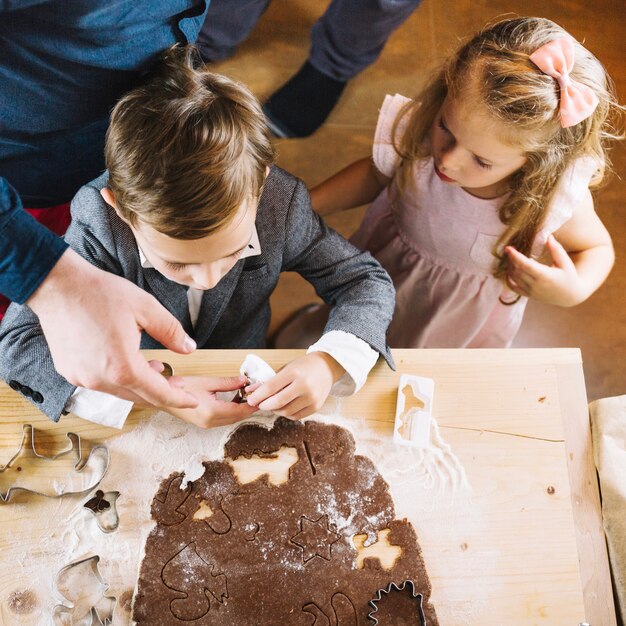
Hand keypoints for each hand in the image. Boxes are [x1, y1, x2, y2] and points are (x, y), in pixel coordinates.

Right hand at [28, 249, 198, 407]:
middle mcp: (99, 379)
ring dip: (140, 385)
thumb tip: (188, 348)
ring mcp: (81, 378)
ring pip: (120, 392)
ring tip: (155, 367)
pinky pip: (102, 383)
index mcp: (122, 367)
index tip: (192, 402)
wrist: (56, 286)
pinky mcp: (70, 371)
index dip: (178, 399)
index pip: (158, 394)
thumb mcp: (146, 308)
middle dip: (162, 392)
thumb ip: (171, 331)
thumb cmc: (99, 293)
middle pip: (140, 397)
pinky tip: (128, 363)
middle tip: (178, 382)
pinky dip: (120, 379)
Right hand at [165, 375, 256, 428]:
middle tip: (258, 394)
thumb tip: (244, 381)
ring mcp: (207, 425)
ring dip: (242, 409)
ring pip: (232, 419)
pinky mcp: (205, 423)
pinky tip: (236, 399)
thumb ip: (228, 383)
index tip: (262, 395)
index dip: (253, 404)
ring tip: (248, 395)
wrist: (162, 396)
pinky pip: (224, 419)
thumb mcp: (207, 381)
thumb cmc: (180, 387)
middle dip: (250, 406)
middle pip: (238, 417)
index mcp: (212, 412)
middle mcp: (211, 422)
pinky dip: (233, 410)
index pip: (240, 411)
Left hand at [245, 352, 344, 419]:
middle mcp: (304, 386)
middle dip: (264, 405)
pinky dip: (286, 413)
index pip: (271, 387)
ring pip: (286, 412)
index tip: (250, 400)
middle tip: (259, 404)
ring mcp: (311, 398)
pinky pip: (295, 416)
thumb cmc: (304, 366)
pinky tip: (284, 406)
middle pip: (278, 402)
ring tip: (273, 404)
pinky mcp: (315, 407)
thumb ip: (269, 381)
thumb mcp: (286, 369)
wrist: (326, 367)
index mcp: (294, 373)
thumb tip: (250, 391)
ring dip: (275, 410)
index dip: (258, 396)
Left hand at [504, 236, 585, 305]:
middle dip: (511, 259)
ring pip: (513, 278)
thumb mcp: (565, 262)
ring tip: (512, 258)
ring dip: (510, 267)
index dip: (515, 256)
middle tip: (510, 250)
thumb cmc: (569, 276)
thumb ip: (556, 249)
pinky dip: (508, 279)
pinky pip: (513, 287)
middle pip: (517, 270)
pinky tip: (510, 270)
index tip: (508, 248)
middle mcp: (535, 285)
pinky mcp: (528, 295)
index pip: (525, 265)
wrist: (569, 296)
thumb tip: (548, 237)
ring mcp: (530, 291)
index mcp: (544, 276)